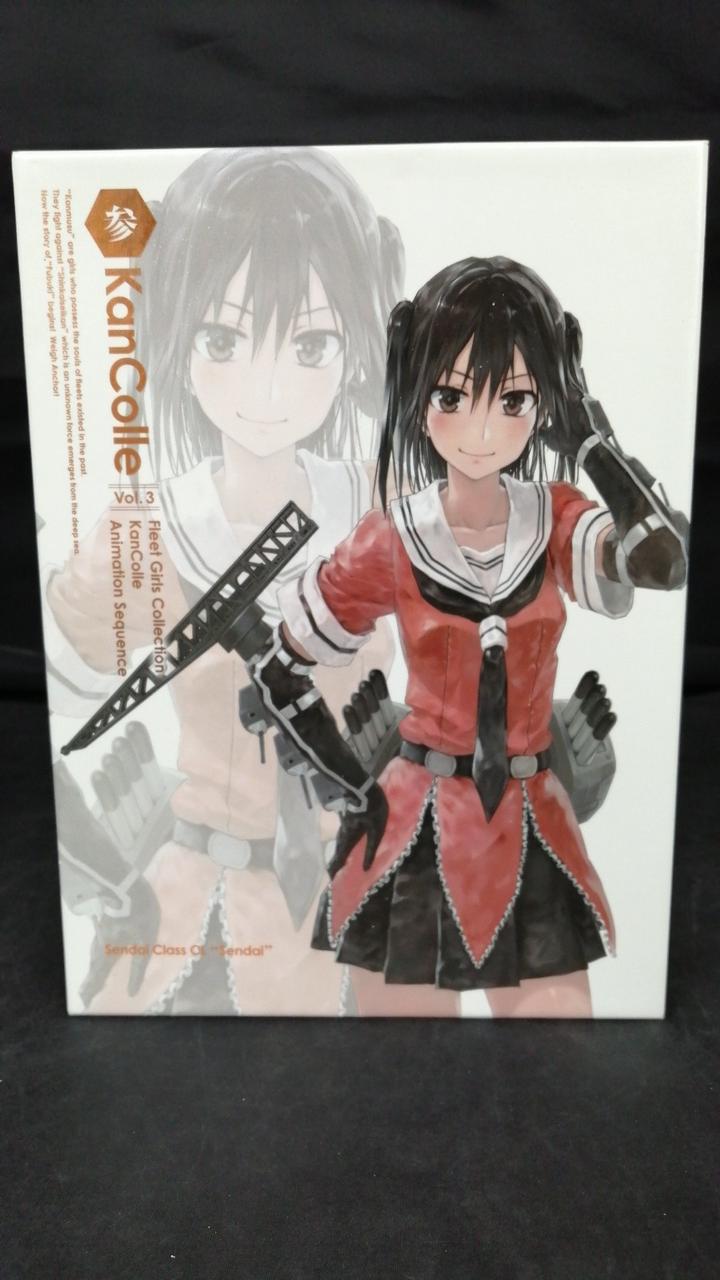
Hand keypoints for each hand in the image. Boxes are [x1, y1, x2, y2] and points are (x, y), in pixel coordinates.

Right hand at [79, 875, 160, 1007]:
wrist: (124, 883)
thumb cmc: (138, 913)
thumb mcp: (144, 942)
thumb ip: (138, 968)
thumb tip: (132, 993)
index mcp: (108, 952)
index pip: (97, 977)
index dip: (91, 991)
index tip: (85, 1003)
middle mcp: (100, 943)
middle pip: (93, 966)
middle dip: (90, 981)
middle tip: (85, 993)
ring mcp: (101, 929)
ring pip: (95, 952)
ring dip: (94, 966)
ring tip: (94, 974)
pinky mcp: (105, 918)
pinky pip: (100, 939)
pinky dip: (99, 949)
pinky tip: (102, 945)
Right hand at [327, 782, 388, 876]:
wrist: (364, 788)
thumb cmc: (372, 809)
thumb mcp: (376, 831)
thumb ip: (371, 849)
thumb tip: (365, 869)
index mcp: (349, 839)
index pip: (339, 858)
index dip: (335, 870)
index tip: (331, 882)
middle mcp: (343, 835)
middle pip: (337, 852)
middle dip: (335, 864)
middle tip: (333, 875)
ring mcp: (344, 826)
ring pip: (339, 845)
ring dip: (338, 855)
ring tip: (339, 863)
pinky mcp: (348, 820)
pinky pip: (343, 837)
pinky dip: (342, 845)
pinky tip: (346, 845)